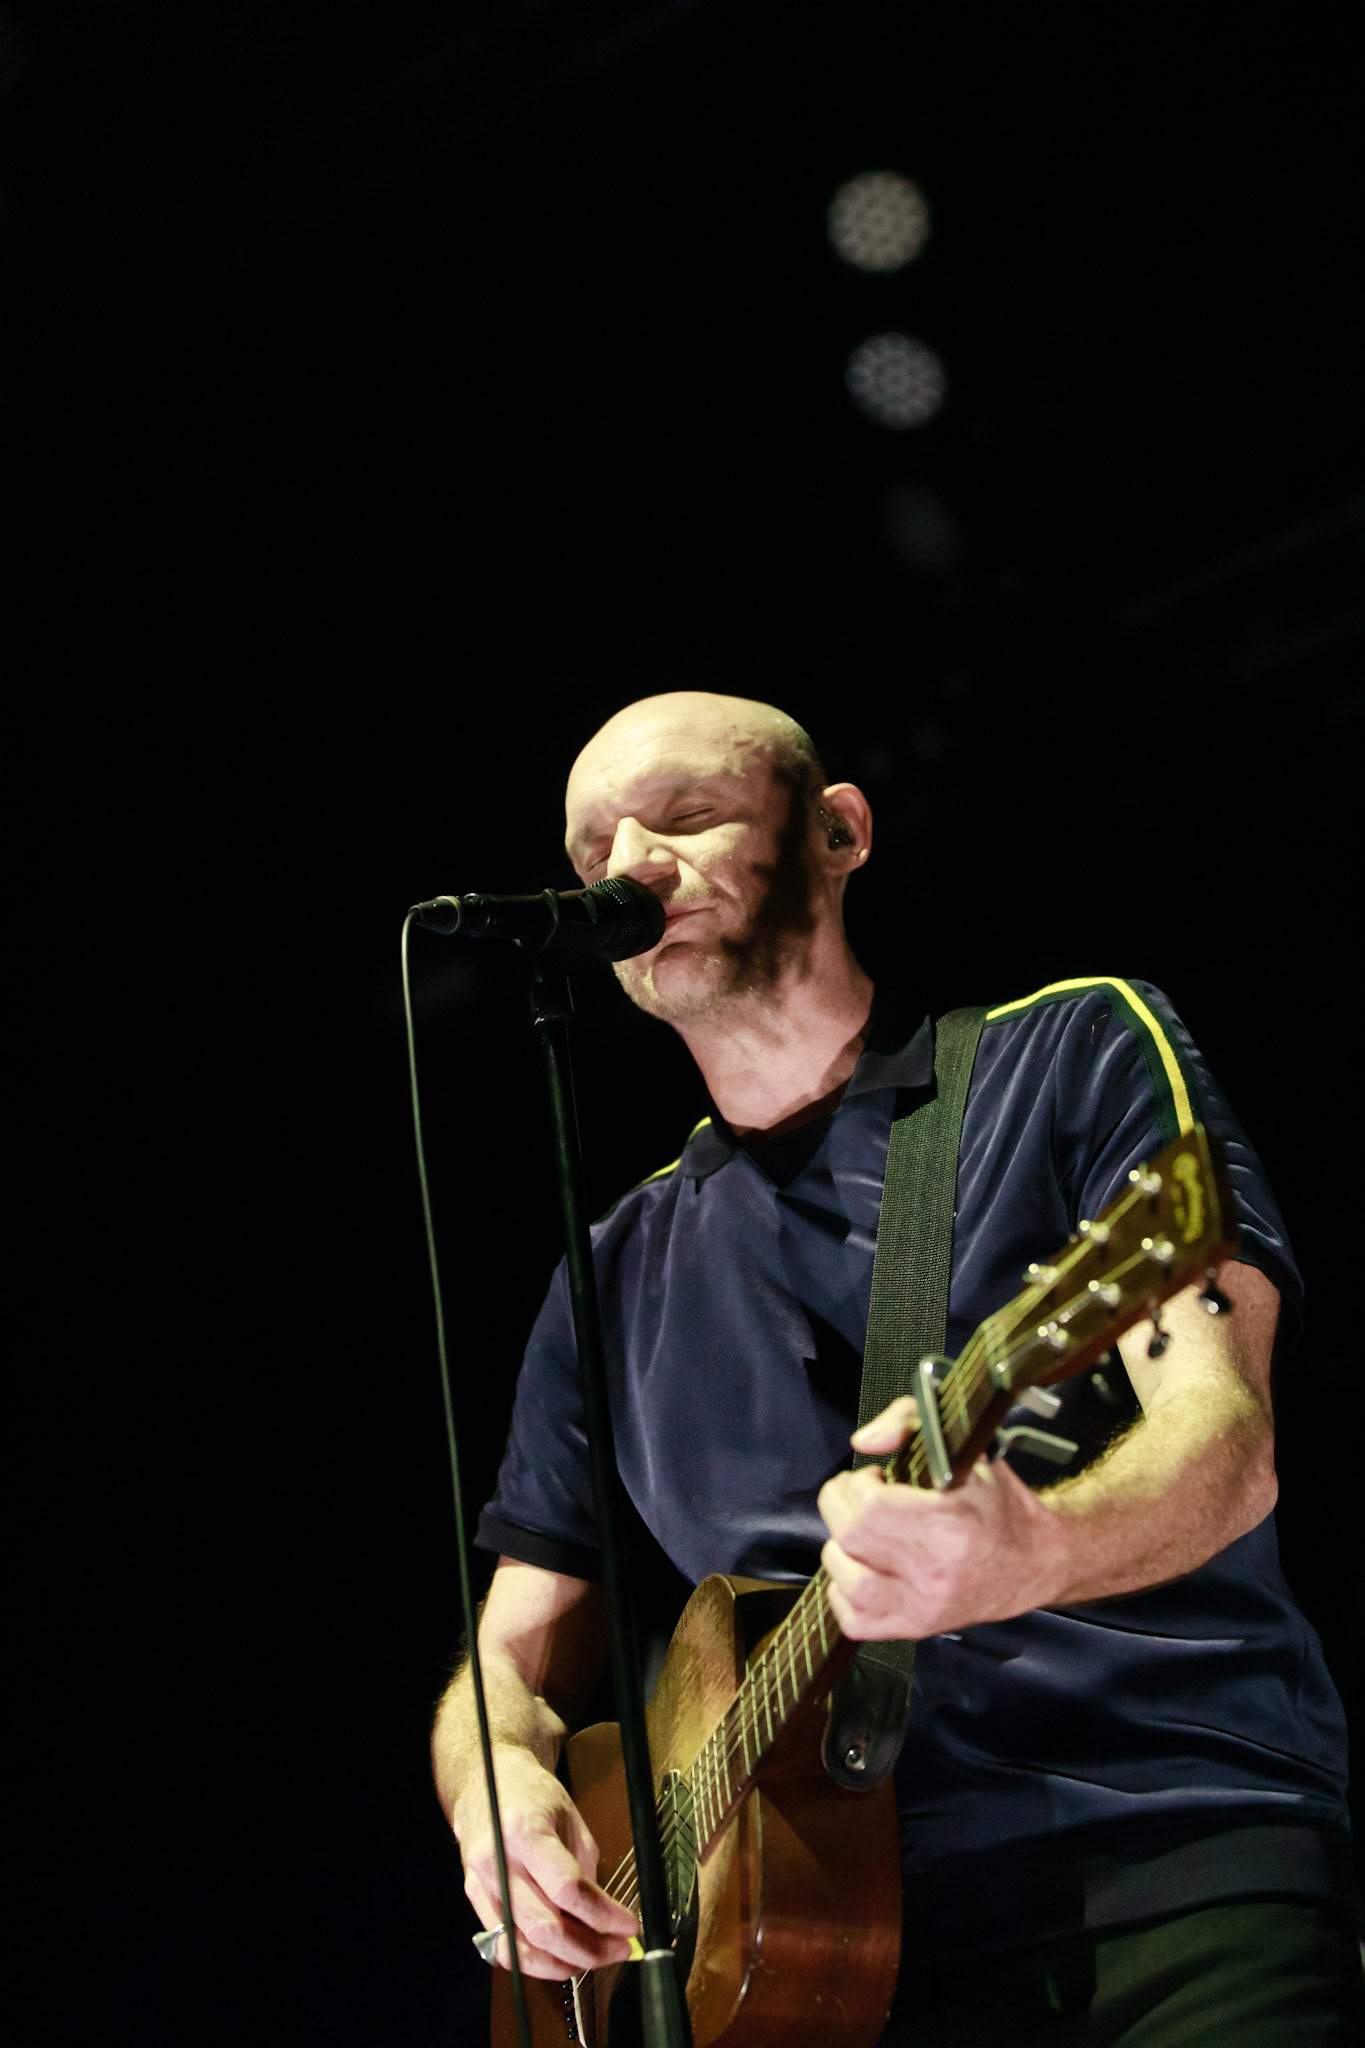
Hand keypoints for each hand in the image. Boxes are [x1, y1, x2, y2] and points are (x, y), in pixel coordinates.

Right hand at [453, 1744, 638, 1978]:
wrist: (483, 1781)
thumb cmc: (531, 1793)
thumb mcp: (570, 1816)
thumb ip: (584, 1866)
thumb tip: (602, 1915)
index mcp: (526, 1832)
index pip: (567, 1889)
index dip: (602, 1915)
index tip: (628, 1925)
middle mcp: (498, 1863)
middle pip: (545, 1926)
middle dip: (589, 1948)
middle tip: (619, 1949)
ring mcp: (481, 1885)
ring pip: (522, 1947)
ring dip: (564, 1963)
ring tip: (594, 1959)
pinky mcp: (474, 1900)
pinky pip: (503, 1946)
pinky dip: (534, 1961)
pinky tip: (559, 1960)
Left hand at [817, 1397, 1067, 1638]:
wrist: (1036, 1561)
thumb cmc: (1000, 1506)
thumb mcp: (968, 1449)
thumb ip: (910, 1423)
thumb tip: (864, 1441)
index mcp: (952, 1527)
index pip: (871, 1507)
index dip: (859, 1484)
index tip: (873, 1477)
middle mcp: (937, 1573)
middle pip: (852, 1538)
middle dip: (839, 1506)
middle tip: (856, 1496)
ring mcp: (926, 1607)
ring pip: (849, 1582)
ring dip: (837, 1549)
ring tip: (855, 1532)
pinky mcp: (919, 1628)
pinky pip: (857, 1621)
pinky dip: (842, 1594)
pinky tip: (858, 1568)